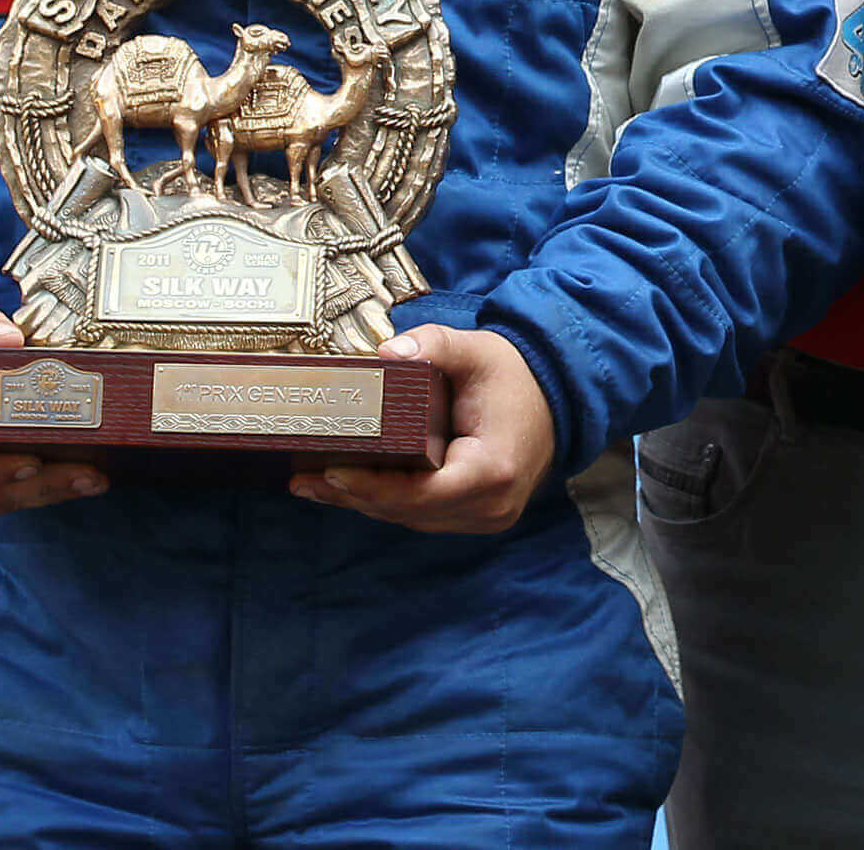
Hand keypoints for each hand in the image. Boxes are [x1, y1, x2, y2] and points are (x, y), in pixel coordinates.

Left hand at [295, 325, 555, 533]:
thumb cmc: (516, 376)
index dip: (373, 487)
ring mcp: (486, 517)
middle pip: (409, 511)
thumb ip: (434, 345)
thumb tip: (387, 354)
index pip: (422, 492)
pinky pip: (423, 515)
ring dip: (364, 502)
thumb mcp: (477, 351)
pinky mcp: (477, 516)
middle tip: (304, 479)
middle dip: (354, 495)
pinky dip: (388, 502)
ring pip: (411, 518)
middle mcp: (492, 505)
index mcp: (493, 470)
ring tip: (313, 484)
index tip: (331, 470)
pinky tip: (351, 488)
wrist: (558, 396)